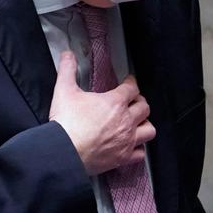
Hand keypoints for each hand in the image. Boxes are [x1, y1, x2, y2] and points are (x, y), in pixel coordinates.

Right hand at [49, 51, 155, 174]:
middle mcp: (126, 121)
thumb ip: (67, 70)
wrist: (63, 152)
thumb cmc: (66, 123)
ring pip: (149, 130)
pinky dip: (139, 149)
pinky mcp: (123, 157)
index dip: (131, 83)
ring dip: (145, 125)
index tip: (130, 82)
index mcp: (115, 103)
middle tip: (134, 101)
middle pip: (144, 107)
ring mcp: (127, 140)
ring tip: (138, 123)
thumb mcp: (64, 91)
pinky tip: (133, 146)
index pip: (132, 88)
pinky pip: (141, 153)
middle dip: (140, 102)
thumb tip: (67, 55)